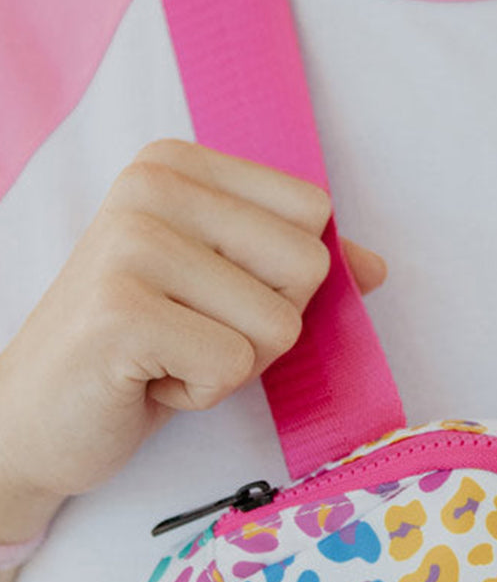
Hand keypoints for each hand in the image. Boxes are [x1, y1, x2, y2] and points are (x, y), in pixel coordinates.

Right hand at [0, 137, 384, 506]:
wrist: (33, 417)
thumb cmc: (136, 351)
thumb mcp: (220, 291)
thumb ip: (293, 266)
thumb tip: (376, 266)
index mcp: (178, 164)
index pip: (314, 212)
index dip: (284, 279)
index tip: (212, 297)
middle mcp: (152, 185)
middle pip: (307, 264)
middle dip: (265, 326)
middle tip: (190, 333)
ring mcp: (131, 244)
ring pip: (279, 324)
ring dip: (232, 364)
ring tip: (167, 356)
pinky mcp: (122, 311)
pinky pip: (233, 366)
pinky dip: (200, 393)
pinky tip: (148, 380)